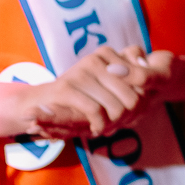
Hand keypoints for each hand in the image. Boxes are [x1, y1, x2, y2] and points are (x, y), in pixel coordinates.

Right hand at [22, 46, 166, 138]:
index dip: (142, 104)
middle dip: (129, 117)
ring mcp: (80, 71)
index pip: (142, 82)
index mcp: (108, 55)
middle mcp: (95, 59)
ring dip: (114, 124)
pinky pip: (95, 110)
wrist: (37, 103)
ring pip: (117, 106)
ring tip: (107, 128)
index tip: (133, 115)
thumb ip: (131, 79)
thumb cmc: (81, 98)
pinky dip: (99, 124)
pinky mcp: (66, 88)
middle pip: (134, 97)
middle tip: (118, 125)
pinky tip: (97, 129)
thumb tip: (148, 76)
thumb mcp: (109, 88)